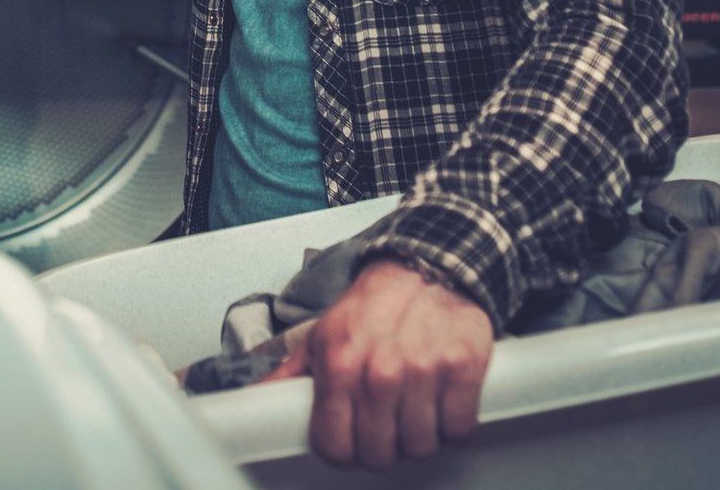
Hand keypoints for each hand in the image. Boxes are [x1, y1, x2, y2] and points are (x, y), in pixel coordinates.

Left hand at [260, 257, 492, 468]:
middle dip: (383, 448)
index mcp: (338, 364)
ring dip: (420, 438)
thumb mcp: (323, 336)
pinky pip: (460, 429)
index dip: (343, 452)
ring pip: (421, 446)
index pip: (335, 446)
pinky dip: (454, 426)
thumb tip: (257, 400)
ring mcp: (423, 370)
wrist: (425, 266)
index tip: (352, 443)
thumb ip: (291, 374)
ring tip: (414, 411)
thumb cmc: (372, 307)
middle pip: (380, 454)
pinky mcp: (462, 368)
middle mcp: (379, 371)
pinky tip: (443, 405)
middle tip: (387, 427)